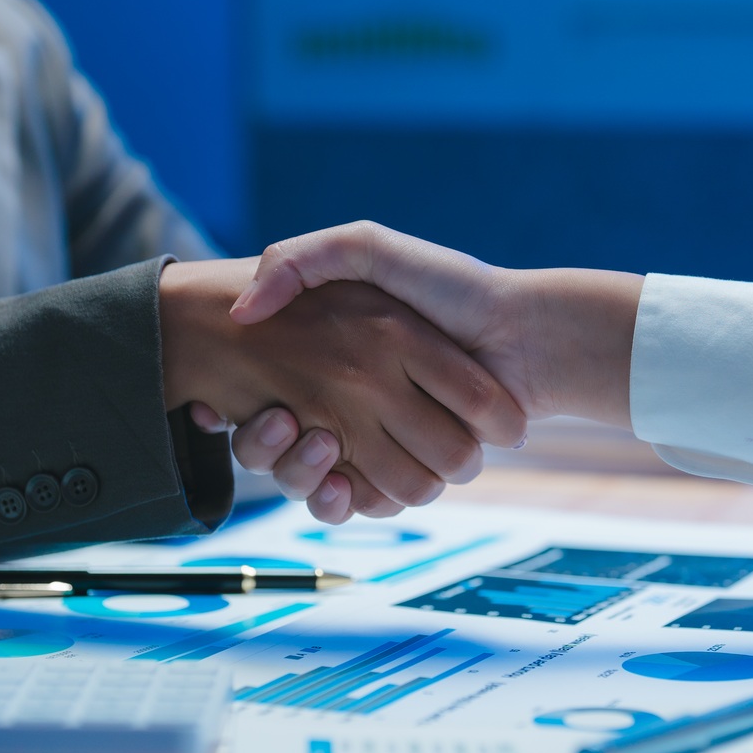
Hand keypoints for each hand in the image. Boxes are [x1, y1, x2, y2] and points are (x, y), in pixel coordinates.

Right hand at [159, 257, 526, 520]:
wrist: (528, 336)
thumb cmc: (452, 287)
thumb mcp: (368, 248)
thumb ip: (303, 259)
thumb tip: (244, 310)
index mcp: (338, 361)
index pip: (259, 400)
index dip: (239, 409)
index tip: (225, 402)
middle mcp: (353, 406)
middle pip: (279, 450)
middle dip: (268, 448)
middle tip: (280, 418)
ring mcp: (379, 444)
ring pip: (311, 483)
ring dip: (301, 474)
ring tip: (319, 441)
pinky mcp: (407, 475)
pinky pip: (358, 504)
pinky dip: (341, 500)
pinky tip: (338, 479)